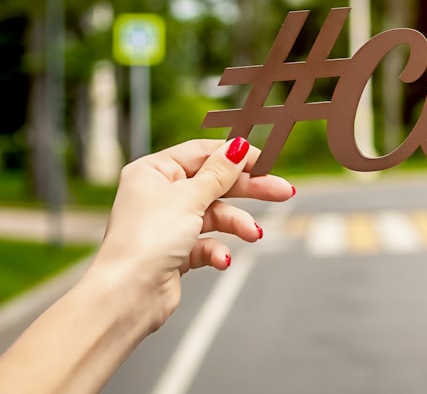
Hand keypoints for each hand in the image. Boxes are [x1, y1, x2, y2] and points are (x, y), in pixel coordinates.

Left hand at [92, 138, 294, 333]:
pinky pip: (205, 242)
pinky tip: (220, 260)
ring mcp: (167, 224)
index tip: (266, 161)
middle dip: (250, 191)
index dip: (235, 156)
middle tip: (283, 191)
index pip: (202, 152)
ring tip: (253, 235)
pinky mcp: (174, 251)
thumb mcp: (190, 198)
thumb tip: (238, 146)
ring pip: (214, 215)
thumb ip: (220, 172)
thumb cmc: (147, 241)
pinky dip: (216, 250)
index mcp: (154, 171)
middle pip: (214, 183)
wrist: (127, 297)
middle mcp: (159, 194)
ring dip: (235, 224)